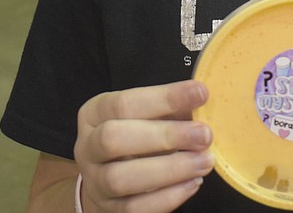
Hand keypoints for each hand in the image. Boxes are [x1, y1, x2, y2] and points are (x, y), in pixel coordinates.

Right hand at [73, 80, 214, 211]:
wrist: (107, 174)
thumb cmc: (134, 133)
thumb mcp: (146, 113)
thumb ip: (170, 108)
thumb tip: (203, 101)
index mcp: (95, 113)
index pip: (125, 102)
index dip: (165, 97)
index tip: (201, 92)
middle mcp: (88, 146)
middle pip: (114, 139)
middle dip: (165, 136)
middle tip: (204, 135)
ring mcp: (94, 181)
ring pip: (121, 178)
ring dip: (169, 170)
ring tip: (204, 161)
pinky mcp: (108, 209)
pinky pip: (134, 208)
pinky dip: (167, 197)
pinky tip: (192, 182)